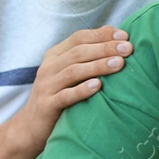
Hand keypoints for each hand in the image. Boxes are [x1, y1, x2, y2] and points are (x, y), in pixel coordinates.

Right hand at [18, 26, 133, 144]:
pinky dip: (82, 90)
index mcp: (55, 55)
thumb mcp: (69, 71)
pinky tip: (98, 86)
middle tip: (128, 48)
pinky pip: (65, 96)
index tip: (125, 35)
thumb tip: (112, 32)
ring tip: (119, 63)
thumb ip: (87, 53)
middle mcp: (49, 67)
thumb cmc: (59, 94)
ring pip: (73, 72)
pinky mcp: (47, 105)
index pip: (79, 38)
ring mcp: (47, 86)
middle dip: (105, 48)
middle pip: (79, 52)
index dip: (101, 35)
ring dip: (98, 66)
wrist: (31, 126)